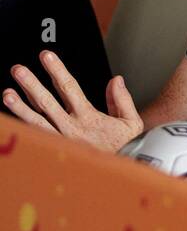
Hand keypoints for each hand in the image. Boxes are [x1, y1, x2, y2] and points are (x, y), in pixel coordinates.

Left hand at [3, 50, 142, 152]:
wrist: (115, 174)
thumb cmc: (121, 147)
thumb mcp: (131, 123)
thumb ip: (123, 100)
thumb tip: (116, 80)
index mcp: (88, 118)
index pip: (70, 89)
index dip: (58, 70)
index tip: (47, 56)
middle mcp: (71, 127)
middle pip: (47, 103)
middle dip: (32, 84)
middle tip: (18, 70)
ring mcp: (59, 139)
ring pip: (36, 121)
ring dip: (20, 107)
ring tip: (7, 93)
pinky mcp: (53, 150)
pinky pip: (34, 137)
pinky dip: (21, 125)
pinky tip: (10, 117)